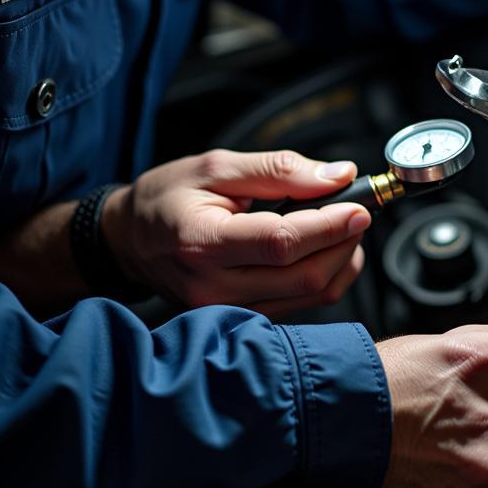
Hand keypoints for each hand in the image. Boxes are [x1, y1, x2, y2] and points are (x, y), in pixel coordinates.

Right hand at [100, 149, 370, 316]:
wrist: (129, 239)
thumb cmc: (168, 197)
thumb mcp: (217, 166)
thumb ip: (279, 169)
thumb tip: (338, 175)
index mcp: (203, 243)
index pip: (281, 243)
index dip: (328, 225)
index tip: (359, 205)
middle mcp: (213, 288)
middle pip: (303, 277)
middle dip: (343, 243)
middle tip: (358, 211)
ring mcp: (225, 311)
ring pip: (309, 297)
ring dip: (340, 262)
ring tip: (341, 228)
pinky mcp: (238, 320)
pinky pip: (298, 306)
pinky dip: (323, 277)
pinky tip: (323, 250)